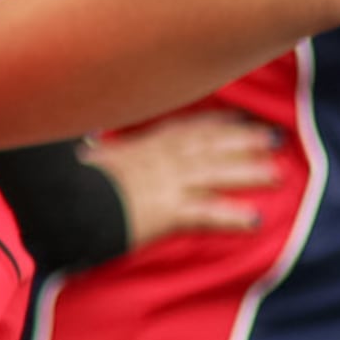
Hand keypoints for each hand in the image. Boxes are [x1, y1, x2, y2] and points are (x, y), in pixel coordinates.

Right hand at [85, 112, 275, 248]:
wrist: (62, 201)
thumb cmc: (66, 180)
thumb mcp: (83, 158)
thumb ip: (96, 151)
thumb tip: (89, 146)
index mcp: (139, 145)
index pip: (184, 129)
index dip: (214, 123)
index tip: (239, 119)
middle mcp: (157, 158)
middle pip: (208, 145)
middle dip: (242, 141)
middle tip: (273, 138)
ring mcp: (164, 182)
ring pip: (215, 172)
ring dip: (248, 171)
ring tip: (276, 173)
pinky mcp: (165, 210)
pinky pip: (206, 213)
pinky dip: (232, 216)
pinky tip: (255, 220)